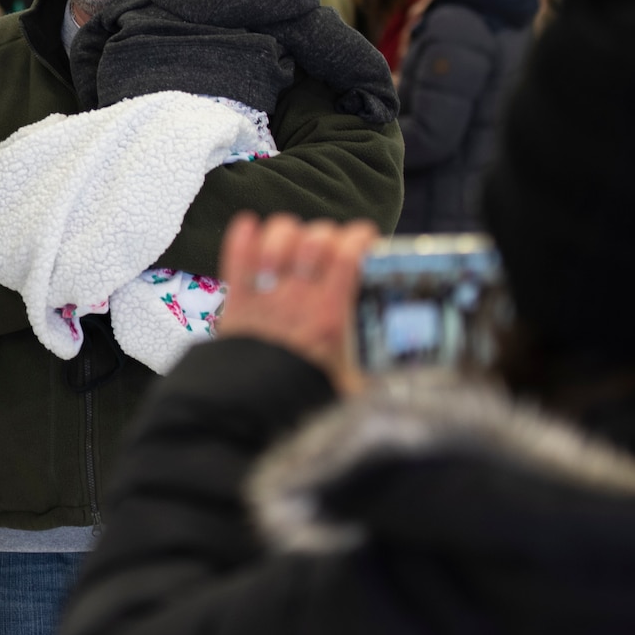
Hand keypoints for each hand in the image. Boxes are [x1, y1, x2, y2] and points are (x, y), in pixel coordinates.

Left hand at [214, 212, 379, 395]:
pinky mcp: (236, 300)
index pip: (349, 256)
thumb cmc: (302, 394)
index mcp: (331, 317)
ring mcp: (266, 296)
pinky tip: (247, 225)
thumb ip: (374, 368)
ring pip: (277, 239)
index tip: (363, 238)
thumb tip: (399, 365)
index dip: (359, 237)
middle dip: (325, 234)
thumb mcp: (352, 382)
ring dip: (285, 235)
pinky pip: (235, 256)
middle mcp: (299, 300)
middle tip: (326, 248)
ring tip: (289, 247)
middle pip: (315, 239)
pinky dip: (241, 236)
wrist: (252, 409)